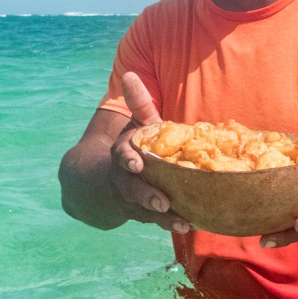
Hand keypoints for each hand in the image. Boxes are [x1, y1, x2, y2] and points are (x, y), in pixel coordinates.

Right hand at [109, 72, 189, 233]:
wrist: (104, 182)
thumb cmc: (133, 147)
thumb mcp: (135, 124)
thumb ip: (138, 103)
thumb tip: (130, 74)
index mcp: (123, 155)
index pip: (121, 157)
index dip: (128, 160)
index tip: (136, 163)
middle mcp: (124, 180)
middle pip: (132, 190)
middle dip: (146, 196)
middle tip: (162, 201)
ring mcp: (133, 200)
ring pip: (145, 211)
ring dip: (164, 218)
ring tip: (183, 223)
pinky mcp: (144, 214)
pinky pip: (157, 221)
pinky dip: (172, 224)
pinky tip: (193, 224)